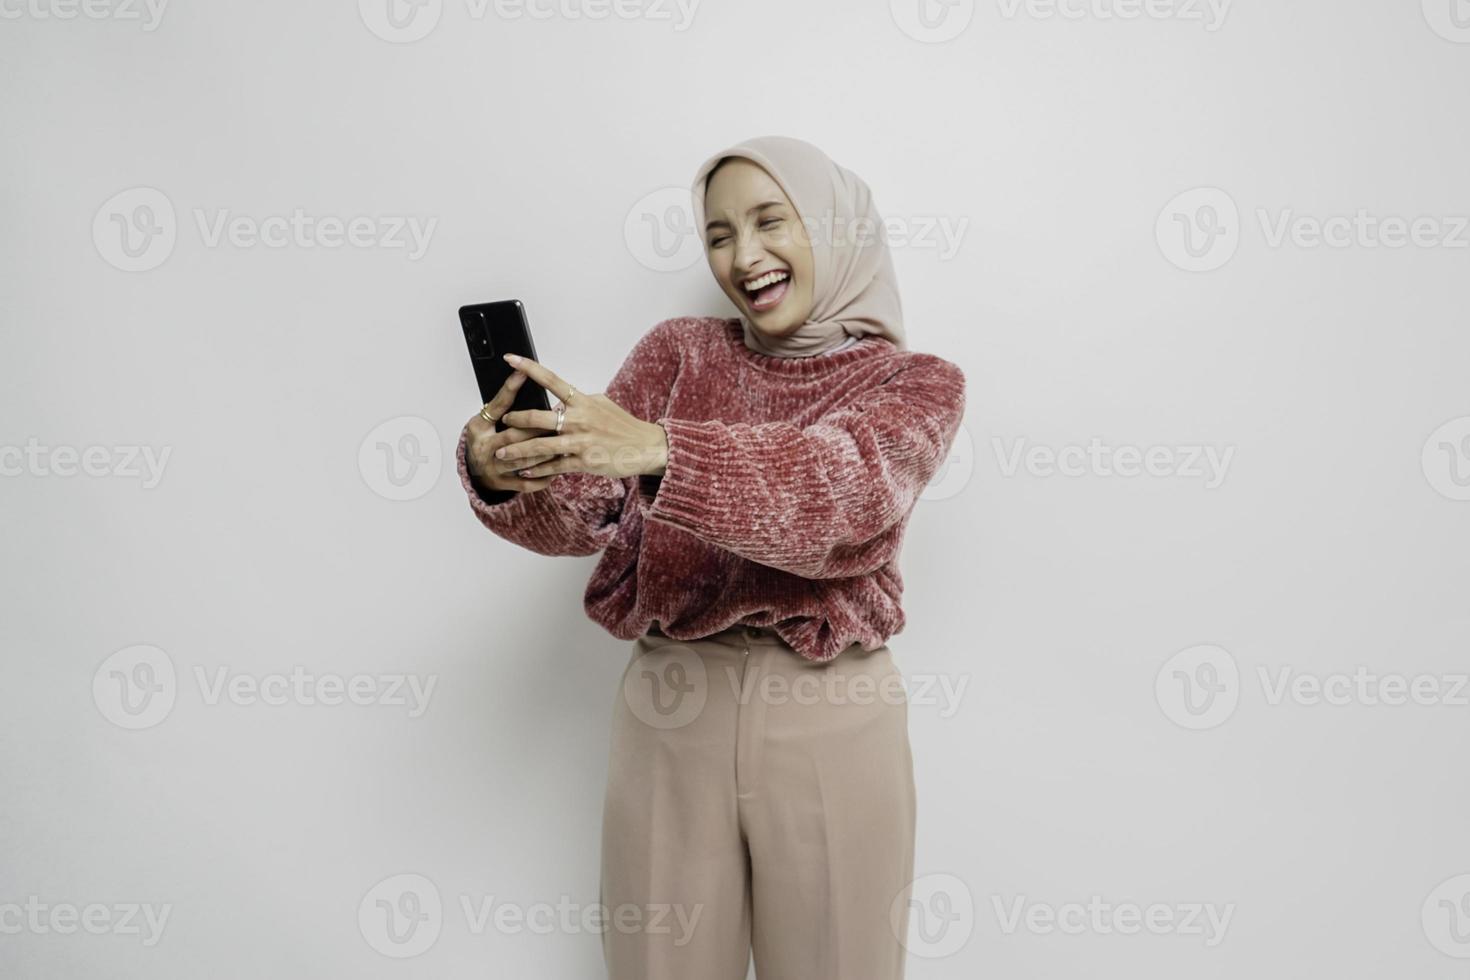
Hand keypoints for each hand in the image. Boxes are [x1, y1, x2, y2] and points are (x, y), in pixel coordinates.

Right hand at [462, 369, 561, 494]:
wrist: (474, 469)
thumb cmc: (485, 438)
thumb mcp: (486, 418)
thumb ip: (503, 401)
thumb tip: (522, 374)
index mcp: (479, 429)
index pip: (496, 407)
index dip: (509, 390)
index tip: (524, 373)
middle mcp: (485, 449)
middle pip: (514, 436)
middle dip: (536, 428)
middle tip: (557, 419)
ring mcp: (495, 469)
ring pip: (524, 461)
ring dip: (545, 453)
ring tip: (565, 446)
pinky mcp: (504, 484)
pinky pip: (526, 483)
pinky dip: (542, 476)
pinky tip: (557, 469)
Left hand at [494, 353, 668, 479]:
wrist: (645, 447)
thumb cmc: (624, 426)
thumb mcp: (602, 404)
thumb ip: (580, 401)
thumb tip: (563, 397)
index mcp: (582, 401)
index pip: (551, 380)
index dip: (529, 368)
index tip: (511, 359)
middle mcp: (579, 419)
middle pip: (538, 417)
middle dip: (516, 420)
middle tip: (503, 421)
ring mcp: (580, 441)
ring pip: (541, 446)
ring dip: (518, 451)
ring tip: (502, 453)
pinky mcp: (584, 461)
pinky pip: (554, 466)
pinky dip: (538, 470)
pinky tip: (525, 472)